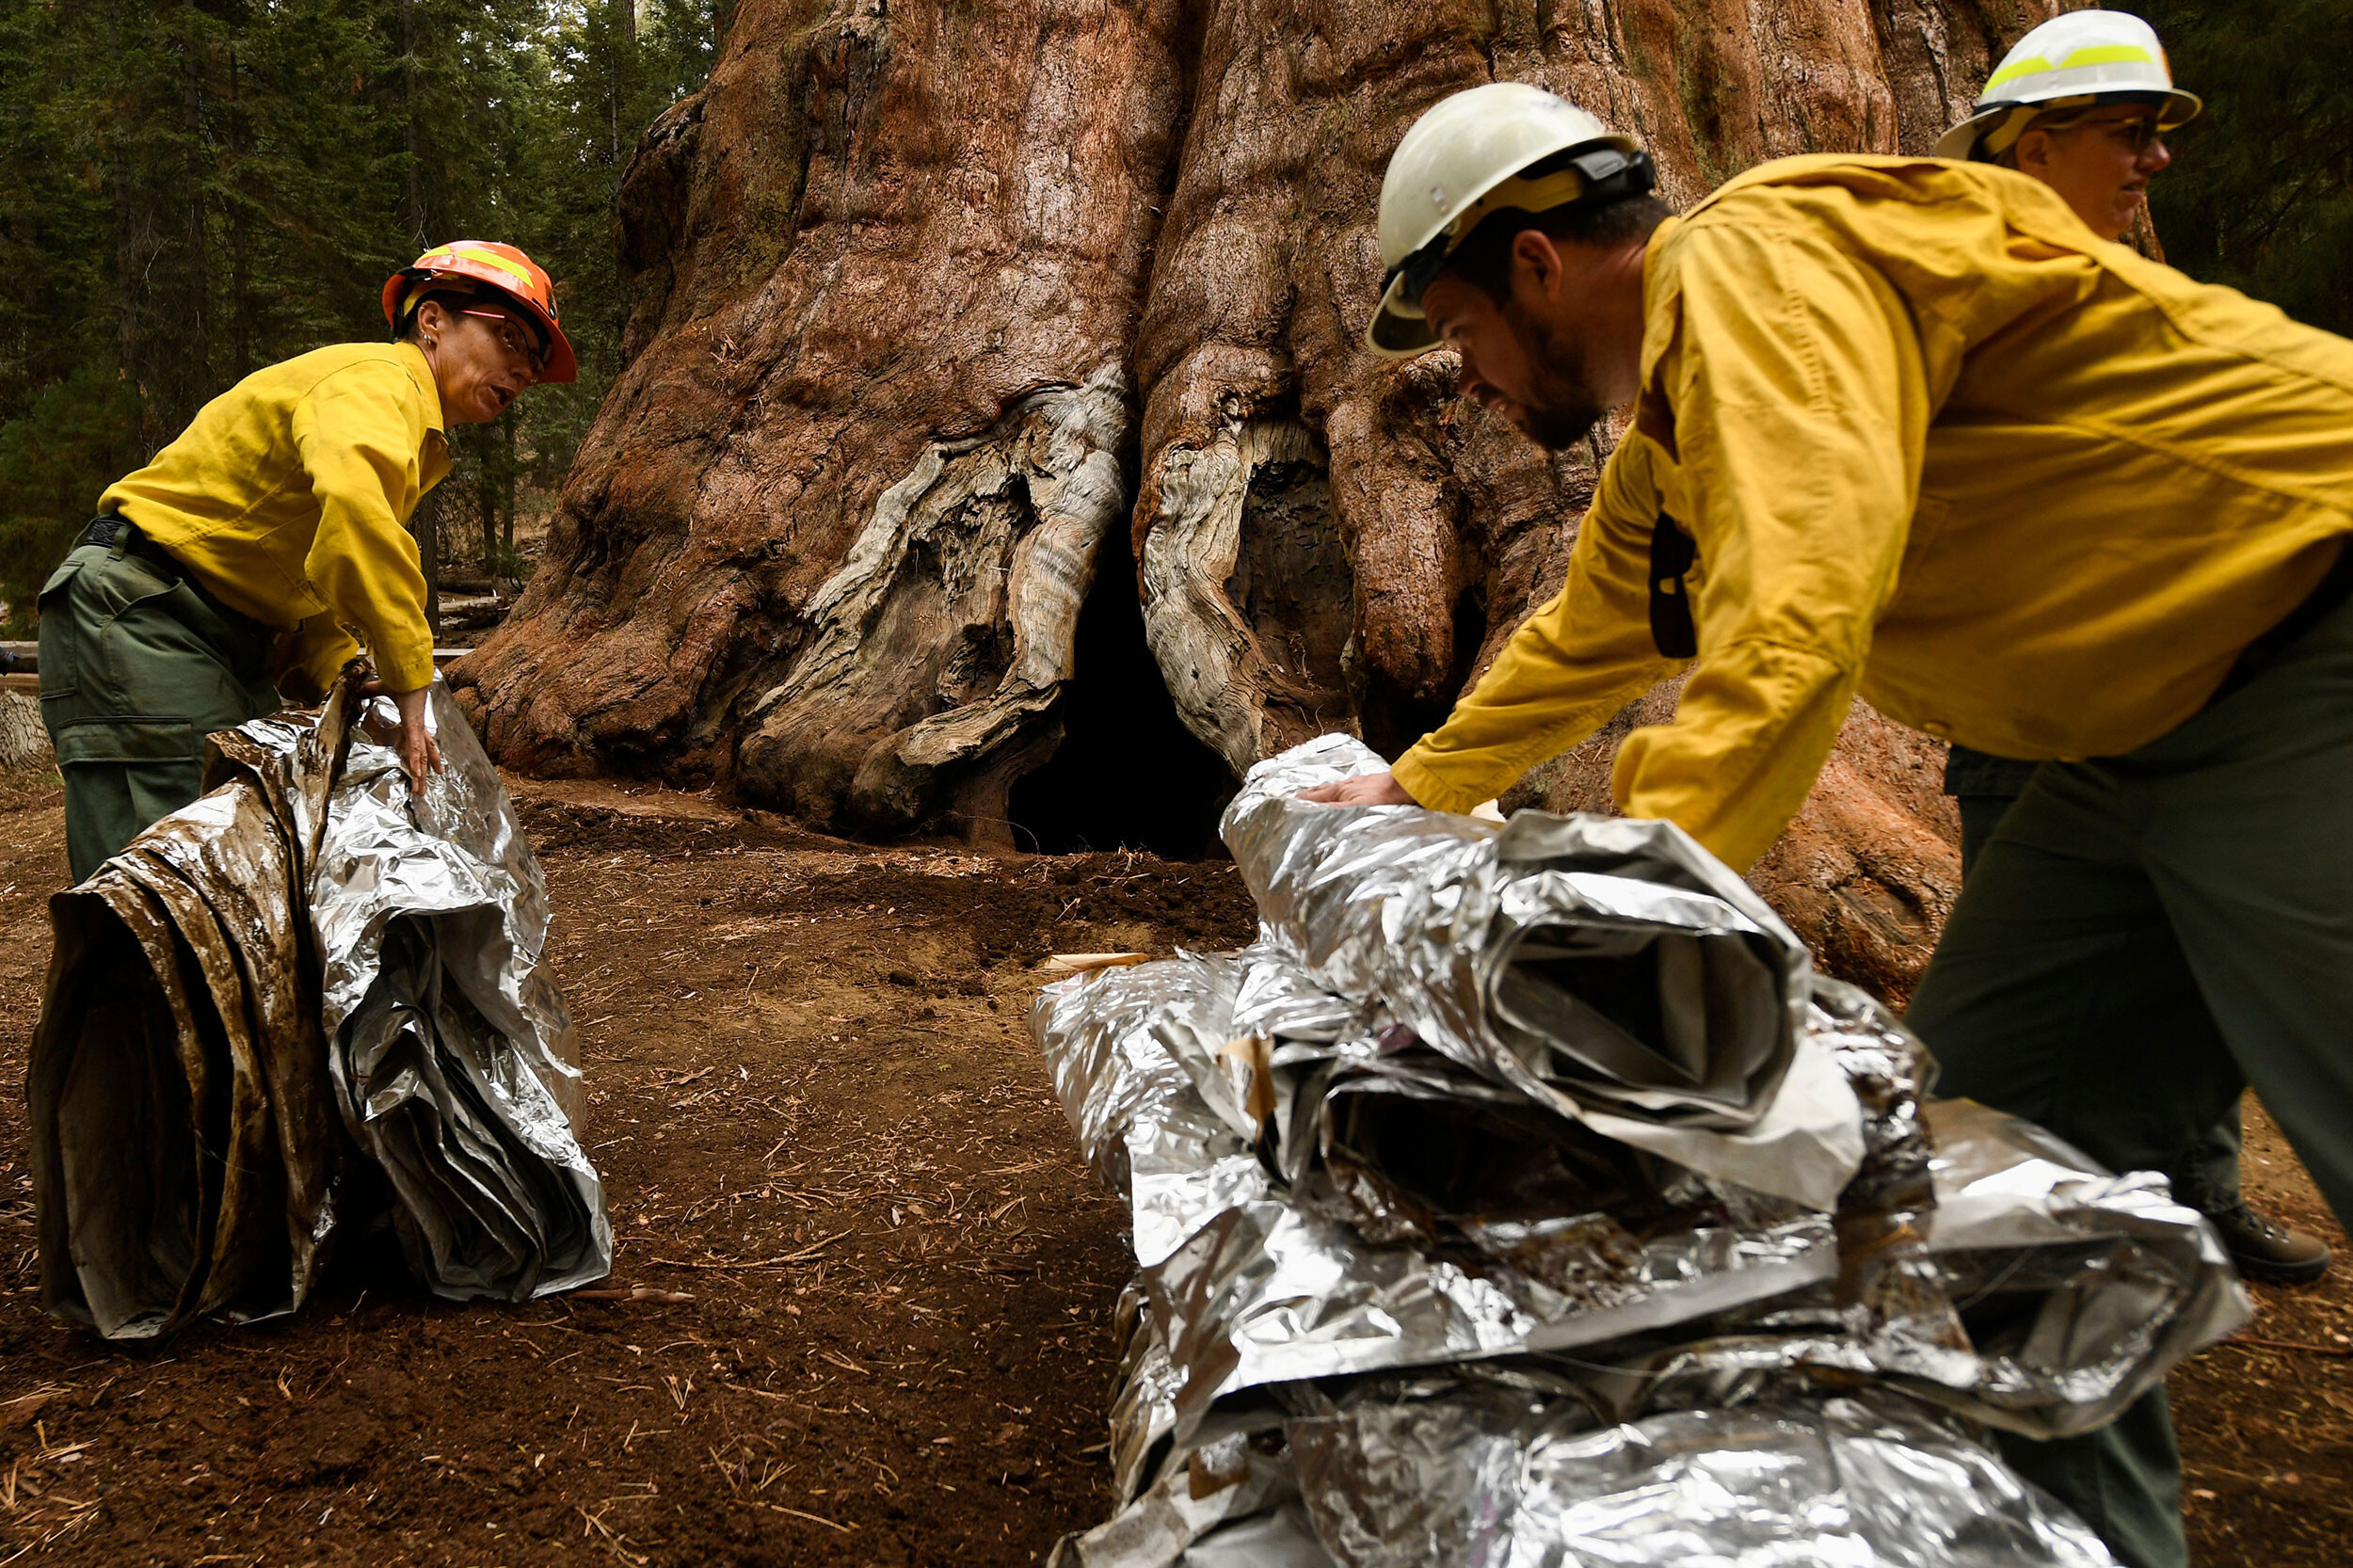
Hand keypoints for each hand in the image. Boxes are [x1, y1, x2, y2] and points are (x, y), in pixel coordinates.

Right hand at [359, 680, 443, 790]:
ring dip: (419, 774)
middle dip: (424, 772)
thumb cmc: (399, 679)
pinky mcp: (413, 726)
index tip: (429, 767)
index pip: (420, 742)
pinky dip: (415, 761)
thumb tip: (356, 692)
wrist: (408, 672)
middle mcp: (417, 728)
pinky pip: (414, 748)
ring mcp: (416, 728)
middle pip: (423, 755)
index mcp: (413, 721)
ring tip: (419, 790)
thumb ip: (368, 692)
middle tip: (423, 788)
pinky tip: (417, 775)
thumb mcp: (380, 689)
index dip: (425, 755)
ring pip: (420, 756)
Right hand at [1297, 769, 1419, 807]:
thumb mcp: (1354, 808)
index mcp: (1338, 790)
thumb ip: (1331, 811)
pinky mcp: (1367, 787)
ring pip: (1331, 791)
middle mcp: (1344, 786)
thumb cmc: (1384, 797)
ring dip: (1319, 797)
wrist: (1408, 786)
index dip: (1296, 803)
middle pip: (1319, 792)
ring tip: (1311, 802)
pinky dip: (1335, 797)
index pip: (1310, 797)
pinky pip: (1344, 792)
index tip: (1283, 808)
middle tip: (1292, 805)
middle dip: (1305, 798)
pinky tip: (1340, 800)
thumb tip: (1307, 813)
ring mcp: (1356, 786)